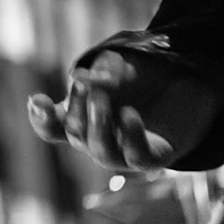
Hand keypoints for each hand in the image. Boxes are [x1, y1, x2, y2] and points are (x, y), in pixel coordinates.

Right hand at [26, 49, 217, 169]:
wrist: (186, 79)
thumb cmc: (140, 74)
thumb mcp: (114, 66)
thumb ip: (100, 77)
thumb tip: (86, 82)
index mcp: (80, 117)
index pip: (52, 128)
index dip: (42, 119)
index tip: (37, 100)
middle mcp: (98, 139)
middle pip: (75, 134)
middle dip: (76, 108)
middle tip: (84, 83)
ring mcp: (125, 152)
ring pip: (101, 152)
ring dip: (98, 125)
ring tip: (102, 98)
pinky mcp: (155, 157)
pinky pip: (138, 157)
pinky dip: (130, 136)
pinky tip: (129, 114)